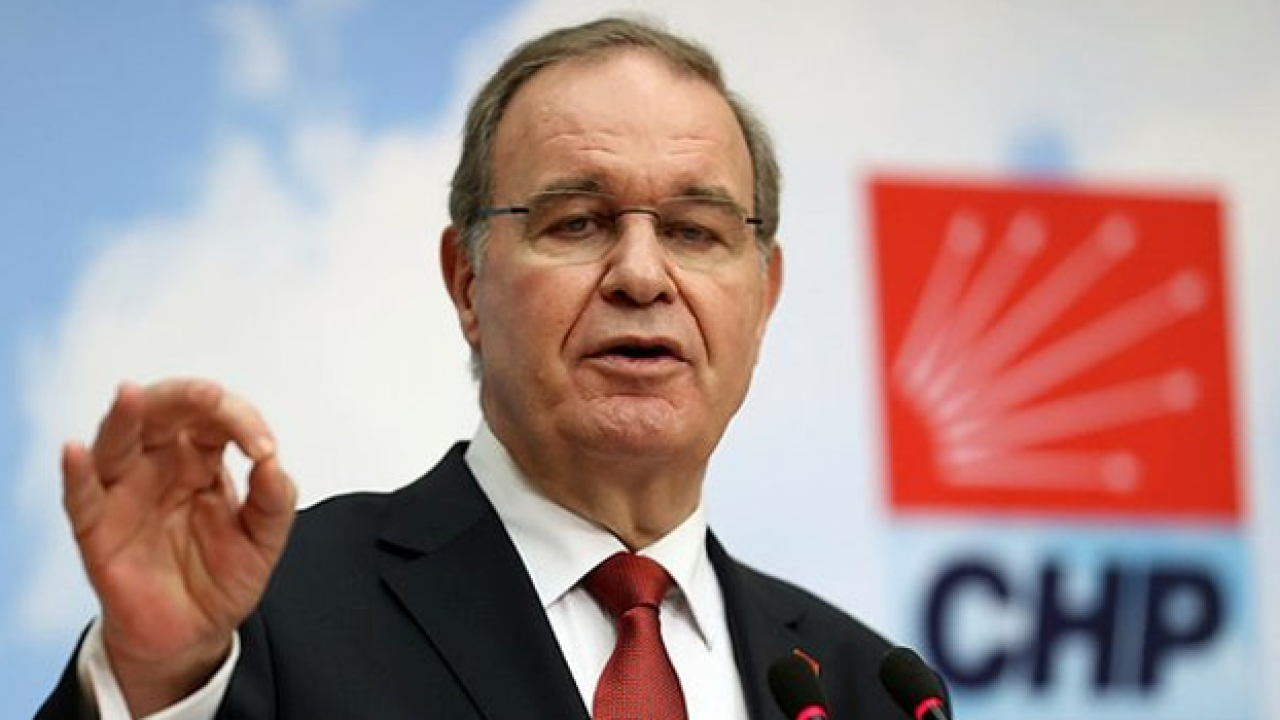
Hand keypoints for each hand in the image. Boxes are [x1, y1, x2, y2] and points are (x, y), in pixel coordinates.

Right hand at [62, 379, 296, 715]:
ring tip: (132, 395)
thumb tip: (273, 463)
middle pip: (163, 412)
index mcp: (202, 460)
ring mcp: (125, 492)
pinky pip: (80, 496)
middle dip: (185, 396)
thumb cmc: (223, 578)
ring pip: (116, 441)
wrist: (194, 634)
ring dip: (124, 416)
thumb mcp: (263, 541)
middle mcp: (160, 465)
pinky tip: (75, 451)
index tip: (265, 450)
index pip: (215, 419)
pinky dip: (76, 472)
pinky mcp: (97, 529)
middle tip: (213, 398)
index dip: (242, 421)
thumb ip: (274, 502)